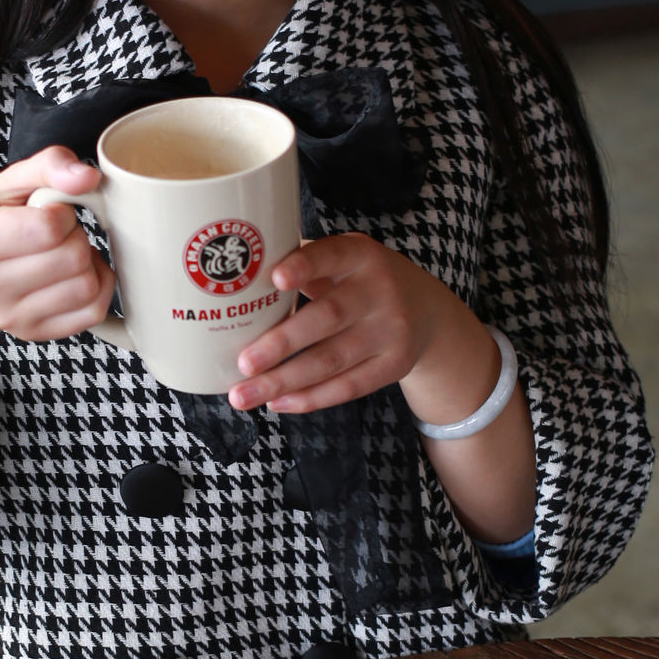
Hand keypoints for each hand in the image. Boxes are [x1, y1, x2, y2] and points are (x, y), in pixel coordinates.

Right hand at [0, 147, 114, 343]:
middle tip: (58, 235)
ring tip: (65, 254)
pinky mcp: (33, 333)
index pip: (51, 228)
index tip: (50, 213)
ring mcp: (10, 316)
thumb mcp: (11, 181)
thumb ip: (50, 165)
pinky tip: (75, 275)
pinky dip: (98, 288)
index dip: (63, 213)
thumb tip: (88, 177)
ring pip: (87, 288)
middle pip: (74, 258)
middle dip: (77, 237)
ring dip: (89, 264)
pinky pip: (93, 311)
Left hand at [227, 233, 464, 414]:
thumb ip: (302, 264)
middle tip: (243, 363)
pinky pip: (349, 386)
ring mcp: (392, 329)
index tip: (273, 279)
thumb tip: (232, 278)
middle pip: (327, 317)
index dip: (304, 267)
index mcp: (360, 255)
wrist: (427, 311)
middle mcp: (381, 290)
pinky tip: (278, 403)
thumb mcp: (344, 260)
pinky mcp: (395, 364)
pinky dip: (311, 398)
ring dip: (284, 381)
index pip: (331, 255)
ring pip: (332, 360)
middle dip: (282, 343)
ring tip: (243, 395)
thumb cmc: (361, 281)